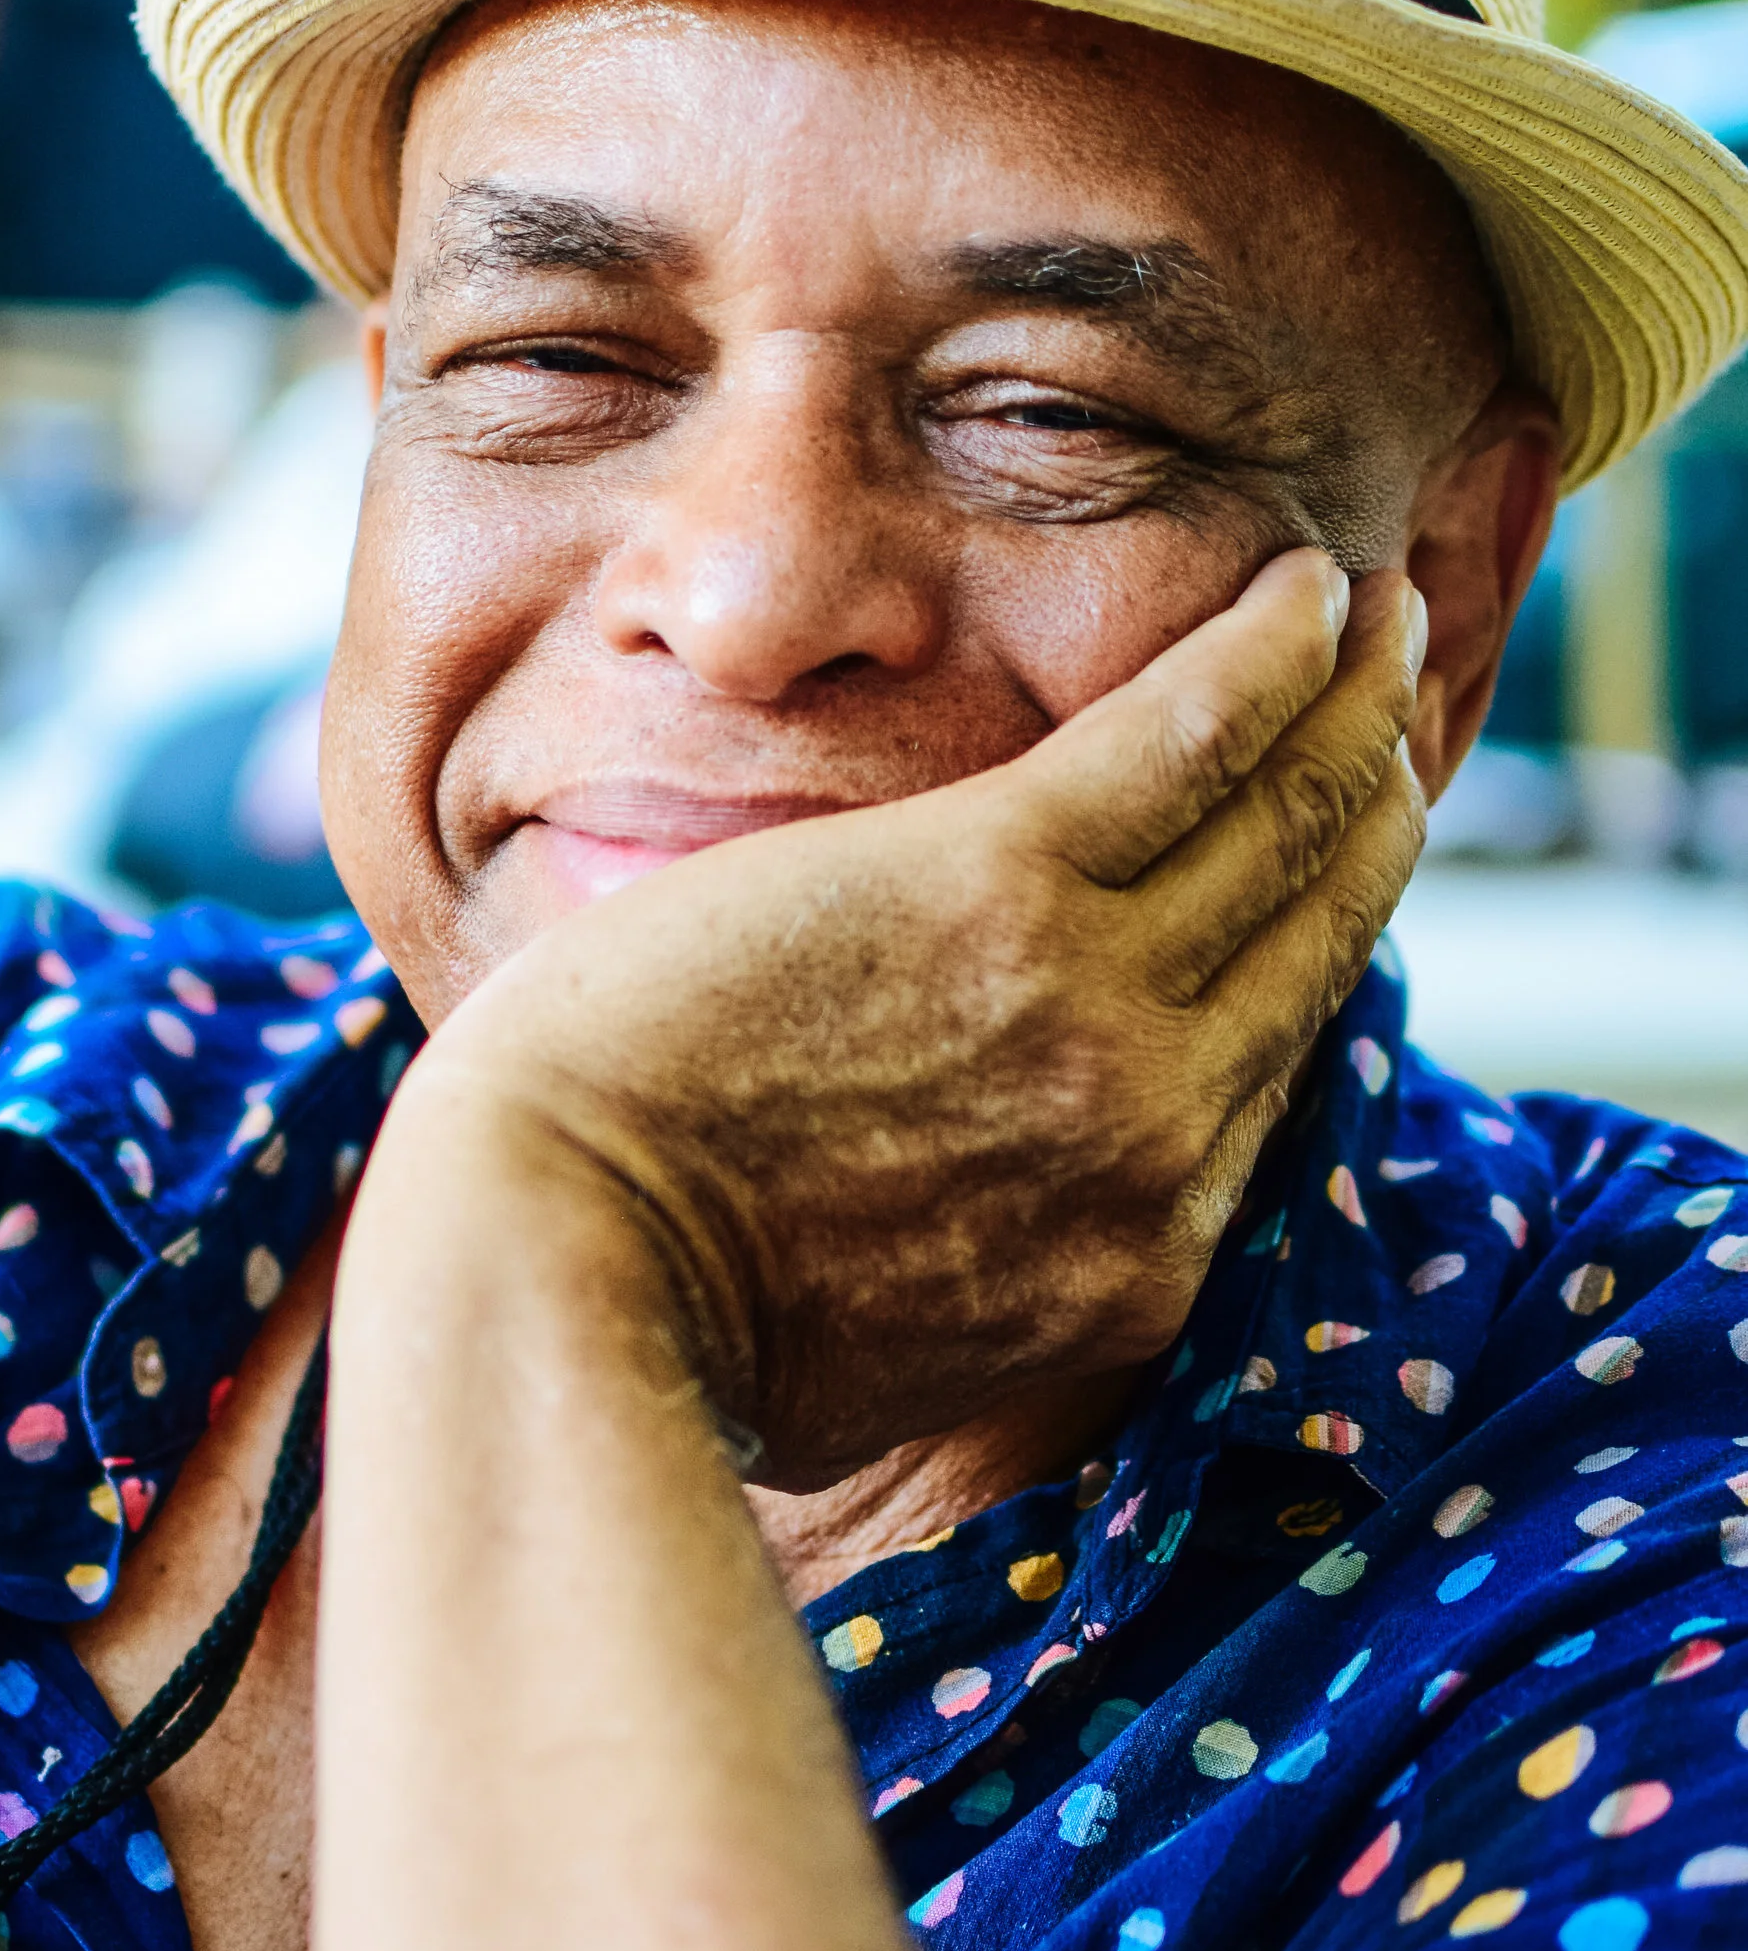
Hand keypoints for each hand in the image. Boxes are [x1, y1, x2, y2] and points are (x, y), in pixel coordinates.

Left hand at [372, 552, 1424, 1485]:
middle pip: (1313, 935)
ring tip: (1381, 614)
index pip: (1271, 1071)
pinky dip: (1264, 652)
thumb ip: (960, 1288)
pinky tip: (1298, 586)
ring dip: (1351, 701)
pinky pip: (1189, 739)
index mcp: (1129, 1263)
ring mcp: (1092, 1012)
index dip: (1319, 946)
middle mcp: (1156, 1140)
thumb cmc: (647, 1318)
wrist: (553, 1270)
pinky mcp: (996, 884)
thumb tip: (942, 1242)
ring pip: (1285, 823)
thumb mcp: (867, 1364)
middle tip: (1396, 705)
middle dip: (1371, 803)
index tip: (1339, 859)